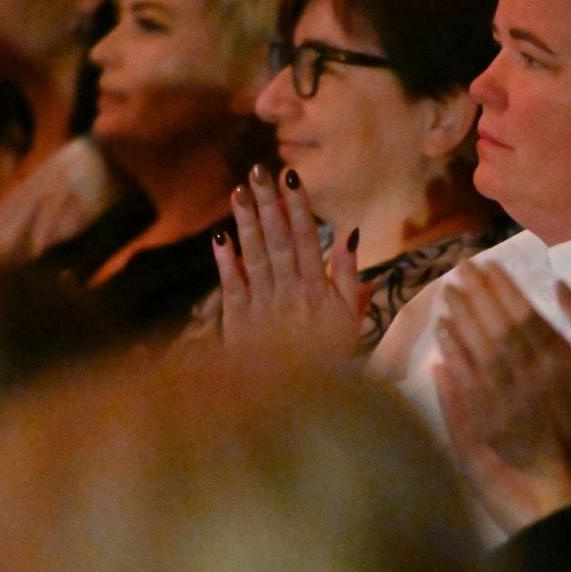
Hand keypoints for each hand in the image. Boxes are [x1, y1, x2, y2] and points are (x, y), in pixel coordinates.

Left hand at [212, 165, 362, 358]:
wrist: (292, 401)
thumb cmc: (327, 360)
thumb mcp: (350, 322)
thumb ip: (348, 279)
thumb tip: (347, 236)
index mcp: (317, 291)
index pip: (305, 239)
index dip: (297, 207)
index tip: (289, 177)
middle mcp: (288, 292)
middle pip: (277, 240)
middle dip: (268, 203)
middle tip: (258, 170)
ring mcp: (261, 304)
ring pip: (254, 256)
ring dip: (247, 222)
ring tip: (239, 192)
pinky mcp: (238, 320)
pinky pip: (232, 285)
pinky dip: (226, 261)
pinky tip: (220, 236)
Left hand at [434, 264, 570, 533]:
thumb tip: (560, 285)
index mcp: (558, 358)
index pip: (522, 312)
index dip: (501, 287)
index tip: (486, 265)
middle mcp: (526, 373)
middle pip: (494, 324)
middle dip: (476, 294)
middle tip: (459, 270)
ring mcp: (501, 398)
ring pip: (474, 347)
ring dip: (459, 317)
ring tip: (447, 293)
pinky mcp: (481, 422)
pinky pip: (461, 380)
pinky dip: (451, 354)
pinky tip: (442, 336)